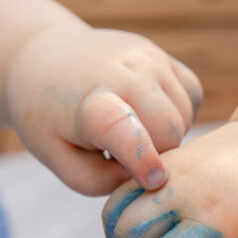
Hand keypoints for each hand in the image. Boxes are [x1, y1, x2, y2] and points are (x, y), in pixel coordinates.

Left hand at [5, 24, 201, 195]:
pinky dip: (178, 113)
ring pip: (184, 115)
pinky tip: (148, 114)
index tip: (154, 180)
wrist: (46, 59)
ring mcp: (149, 59)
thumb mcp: (58, 160)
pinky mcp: (165, 57)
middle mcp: (124, 71)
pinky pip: (191, 96)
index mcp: (90, 103)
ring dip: (167, 135)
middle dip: (158, 154)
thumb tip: (149, 177)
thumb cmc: (50, 119)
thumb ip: (101, 180)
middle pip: (169, 128)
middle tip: (126, 157)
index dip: (142, 156)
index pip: (120, 127)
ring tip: (132, 133)